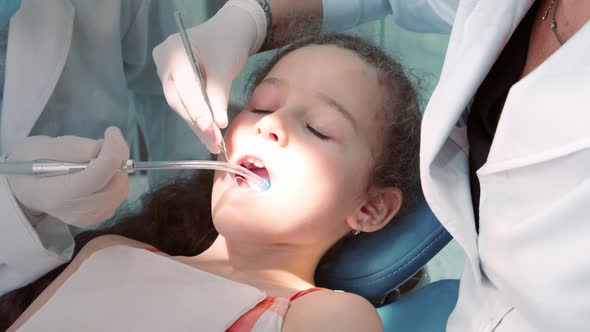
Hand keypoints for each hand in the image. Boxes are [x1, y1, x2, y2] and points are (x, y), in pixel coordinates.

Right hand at [7, 127, 129, 227]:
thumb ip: (70, 148)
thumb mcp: (38, 147)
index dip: (111, 152)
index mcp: (56, 195)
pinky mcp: (98, 218)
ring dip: (118, 167)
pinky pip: (118, 195)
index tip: (111, 132)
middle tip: (107, 140)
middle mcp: (75, 212)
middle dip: (117, 157)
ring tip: (100, 155)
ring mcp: (88, 218)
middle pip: (114, 185)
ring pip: (120, 190)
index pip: (96, 177)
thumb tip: (100, 149)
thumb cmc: (28, 164)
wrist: (25, 189)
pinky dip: (116, 178)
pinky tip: (101, 170)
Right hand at [153, 3, 259, 152]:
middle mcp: (164, 62)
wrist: (227, 32)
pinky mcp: (174, 83)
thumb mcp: (225, 67)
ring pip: (181, 105)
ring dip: (198, 125)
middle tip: (214, 142)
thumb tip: (218, 123)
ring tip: (213, 143)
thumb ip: (219, 94)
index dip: (198, 110)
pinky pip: (184, 103)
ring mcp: (166, 72)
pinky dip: (197, 118)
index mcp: (173, 50)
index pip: (184, 87)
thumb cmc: (226, 42)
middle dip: (198, 122)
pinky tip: (208, 134)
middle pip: (179, 99)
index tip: (211, 128)